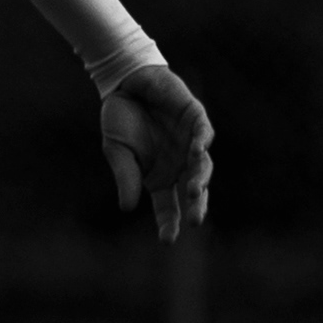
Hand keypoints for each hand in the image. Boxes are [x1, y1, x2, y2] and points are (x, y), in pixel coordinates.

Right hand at [100, 63, 213, 240]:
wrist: (125, 83)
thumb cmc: (120, 118)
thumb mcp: (117, 151)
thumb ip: (126, 176)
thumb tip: (127, 208)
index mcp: (159, 177)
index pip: (167, 206)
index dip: (168, 223)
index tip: (167, 240)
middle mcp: (179, 164)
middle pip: (191, 191)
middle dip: (195, 206)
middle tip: (195, 221)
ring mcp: (190, 143)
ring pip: (202, 167)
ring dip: (200, 179)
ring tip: (194, 191)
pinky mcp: (196, 120)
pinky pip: (204, 135)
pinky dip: (202, 145)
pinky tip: (197, 153)